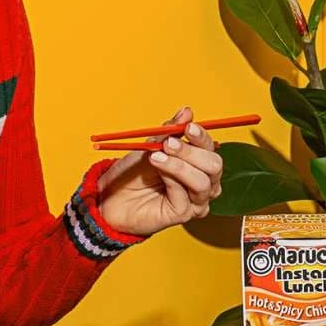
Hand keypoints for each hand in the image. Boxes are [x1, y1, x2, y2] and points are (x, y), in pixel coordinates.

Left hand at [95, 107, 223, 237]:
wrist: (112, 196)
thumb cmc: (133, 173)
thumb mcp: (152, 146)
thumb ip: (171, 131)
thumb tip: (187, 111)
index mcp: (198, 164)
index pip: (211, 149)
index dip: (202, 137)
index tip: (188, 127)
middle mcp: (203, 182)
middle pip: (214, 166)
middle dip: (191, 152)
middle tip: (169, 144)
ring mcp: (195, 200)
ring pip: (202, 181)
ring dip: (179, 166)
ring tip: (157, 157)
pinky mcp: (183, 214)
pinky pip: (185, 194)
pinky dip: (171, 178)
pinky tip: (157, 171)